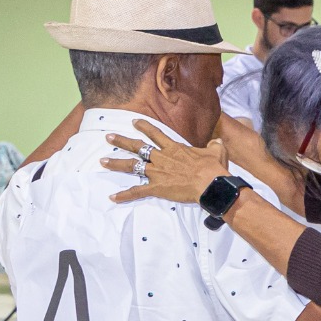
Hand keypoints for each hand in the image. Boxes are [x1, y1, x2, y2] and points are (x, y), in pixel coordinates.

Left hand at [104, 123, 230, 204]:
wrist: (210, 184)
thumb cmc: (213, 168)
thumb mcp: (217, 151)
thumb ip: (214, 146)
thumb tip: (217, 141)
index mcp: (174, 149)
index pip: (156, 134)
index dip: (144, 127)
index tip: (134, 122)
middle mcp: (161, 158)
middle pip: (137, 147)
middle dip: (121, 141)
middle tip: (108, 137)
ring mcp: (157, 173)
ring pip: (132, 166)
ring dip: (116, 163)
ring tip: (102, 161)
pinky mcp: (156, 188)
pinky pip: (137, 192)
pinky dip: (125, 195)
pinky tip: (112, 197)